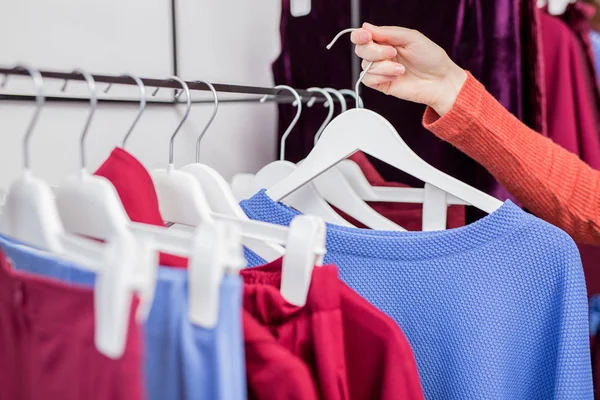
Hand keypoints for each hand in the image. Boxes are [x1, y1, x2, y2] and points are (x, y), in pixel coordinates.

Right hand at [351, 23, 466, 115]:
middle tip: (393, 53)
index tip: (367, 37)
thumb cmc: (431, 58)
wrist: (440, 81)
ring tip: (402, 69)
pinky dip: (381, 77)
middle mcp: (380, 54)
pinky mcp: (380, 84)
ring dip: (384, 67)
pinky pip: (367, 79)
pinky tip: (396, 76)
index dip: (360, 36)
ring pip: (365, 66)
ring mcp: (380, 69)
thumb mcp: (411, 37)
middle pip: (361, 50)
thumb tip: (366, 27)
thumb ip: (388, 32)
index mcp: (386, 40)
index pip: (363, 36)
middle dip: (375, 51)